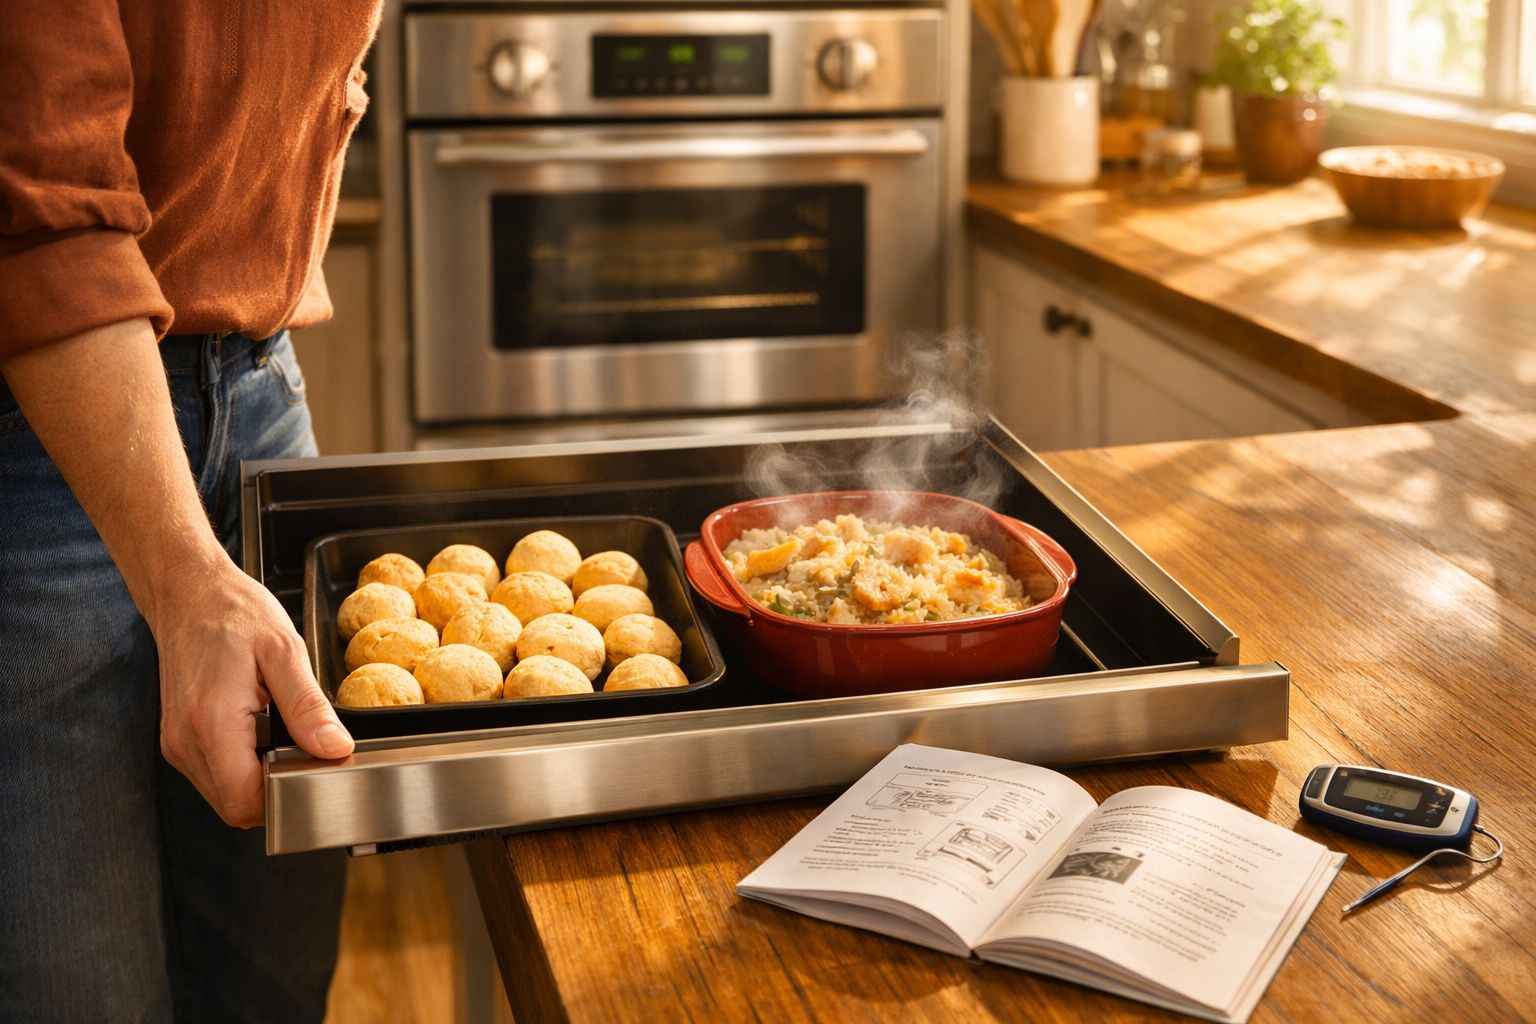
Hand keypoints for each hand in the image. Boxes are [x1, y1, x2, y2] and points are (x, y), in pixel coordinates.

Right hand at [152, 560, 354, 827]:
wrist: (189, 592)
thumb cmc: (234, 613)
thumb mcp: (285, 652)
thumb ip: (308, 707)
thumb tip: (335, 749)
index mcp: (211, 724)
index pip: (245, 802)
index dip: (286, 797)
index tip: (315, 770)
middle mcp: (186, 743)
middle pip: (235, 806)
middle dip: (277, 791)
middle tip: (306, 752)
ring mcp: (178, 743)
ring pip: (225, 794)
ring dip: (260, 779)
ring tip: (283, 736)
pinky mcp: (179, 739)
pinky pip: (216, 773)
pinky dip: (244, 765)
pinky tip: (262, 732)